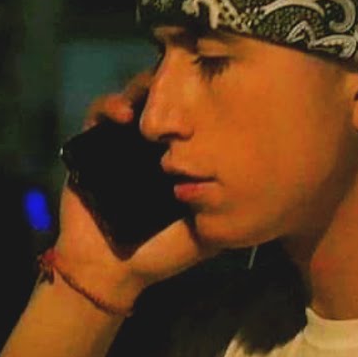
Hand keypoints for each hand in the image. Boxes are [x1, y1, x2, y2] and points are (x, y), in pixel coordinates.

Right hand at [54, 71, 216, 307]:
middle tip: (188, 86)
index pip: (198, 119)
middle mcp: (156, 147)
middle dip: (178, 86)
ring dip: (146, 89)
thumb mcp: (207, 234)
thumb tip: (263, 189)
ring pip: (138, 98)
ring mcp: (125, 142)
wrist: (112, 269)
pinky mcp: (94, 144)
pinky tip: (123, 114)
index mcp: (184, 161)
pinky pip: (100, 113)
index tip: (221, 96)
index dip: (208, 102)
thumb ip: (227, 212)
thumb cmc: (162, 253)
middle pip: (169, 100)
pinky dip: (111, 106)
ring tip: (155, 96)